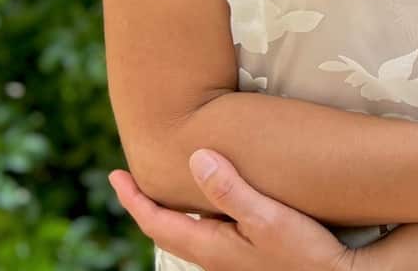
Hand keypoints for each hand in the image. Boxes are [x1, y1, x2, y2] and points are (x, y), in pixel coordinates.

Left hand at [109, 149, 360, 270]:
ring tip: (166, 185)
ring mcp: (229, 261)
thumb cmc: (304, 251)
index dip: (133, 199)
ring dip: (170, 210)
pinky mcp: (245, 258)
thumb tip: (196, 158)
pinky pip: (206, 234)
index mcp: (210, 247)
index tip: (114, 175)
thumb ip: (230, 190)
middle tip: (131, 178)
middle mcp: (214, 257)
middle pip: (166, 229)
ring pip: (187, 233)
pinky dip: (194, 215)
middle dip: (145, 204)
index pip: (157, 223)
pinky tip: (210, 203)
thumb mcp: (267, 217)